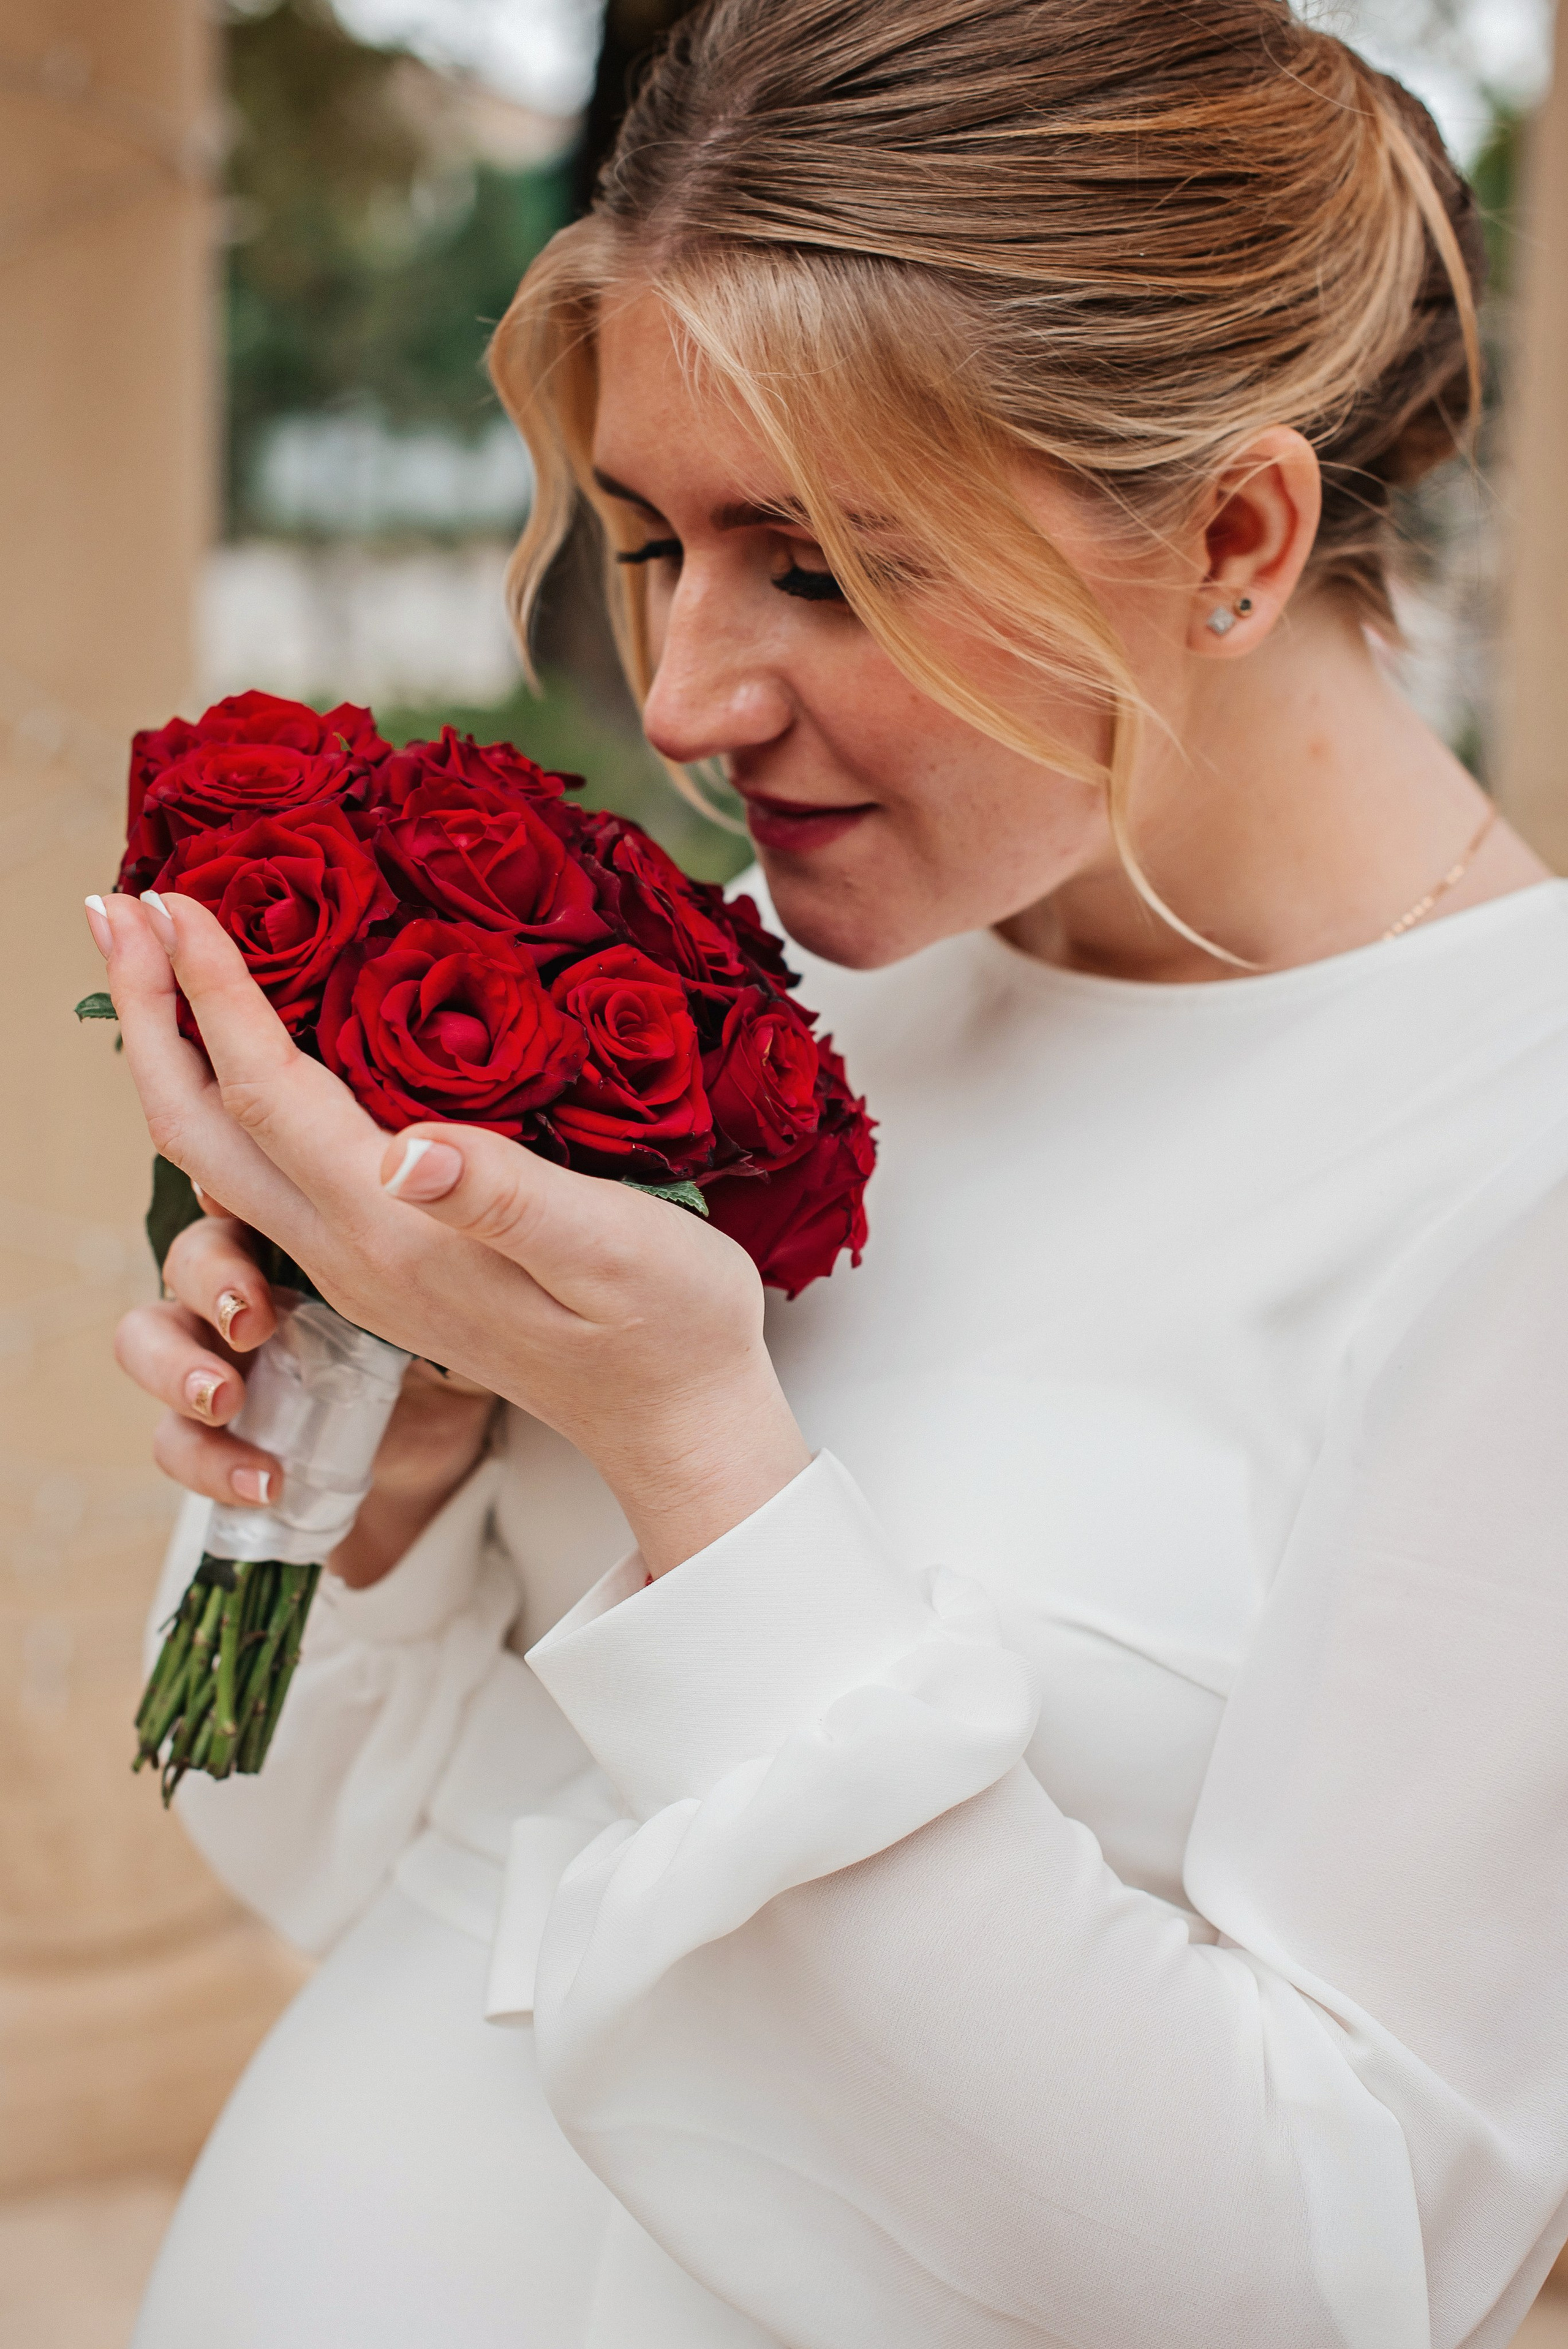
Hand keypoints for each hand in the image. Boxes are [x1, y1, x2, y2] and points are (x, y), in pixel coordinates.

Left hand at [91, 890, 809, 1575]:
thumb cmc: (667, 1328)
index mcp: (394, 1234)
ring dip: (174, 1055)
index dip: (212, 991)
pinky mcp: (381, 1271)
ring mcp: (357, 1269)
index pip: (267, 1092)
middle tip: (116, 908)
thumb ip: (508, 1198)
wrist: (677, 1422)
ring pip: (218, 1158)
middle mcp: (350, 1254)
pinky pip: (265, 1178)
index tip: (173, 898)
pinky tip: (250, 1058)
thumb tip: (407, 1150)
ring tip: (160, 964)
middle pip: (199, 1128)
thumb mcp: (614, 1251)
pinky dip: (229, 1100)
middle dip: (147, 1013)